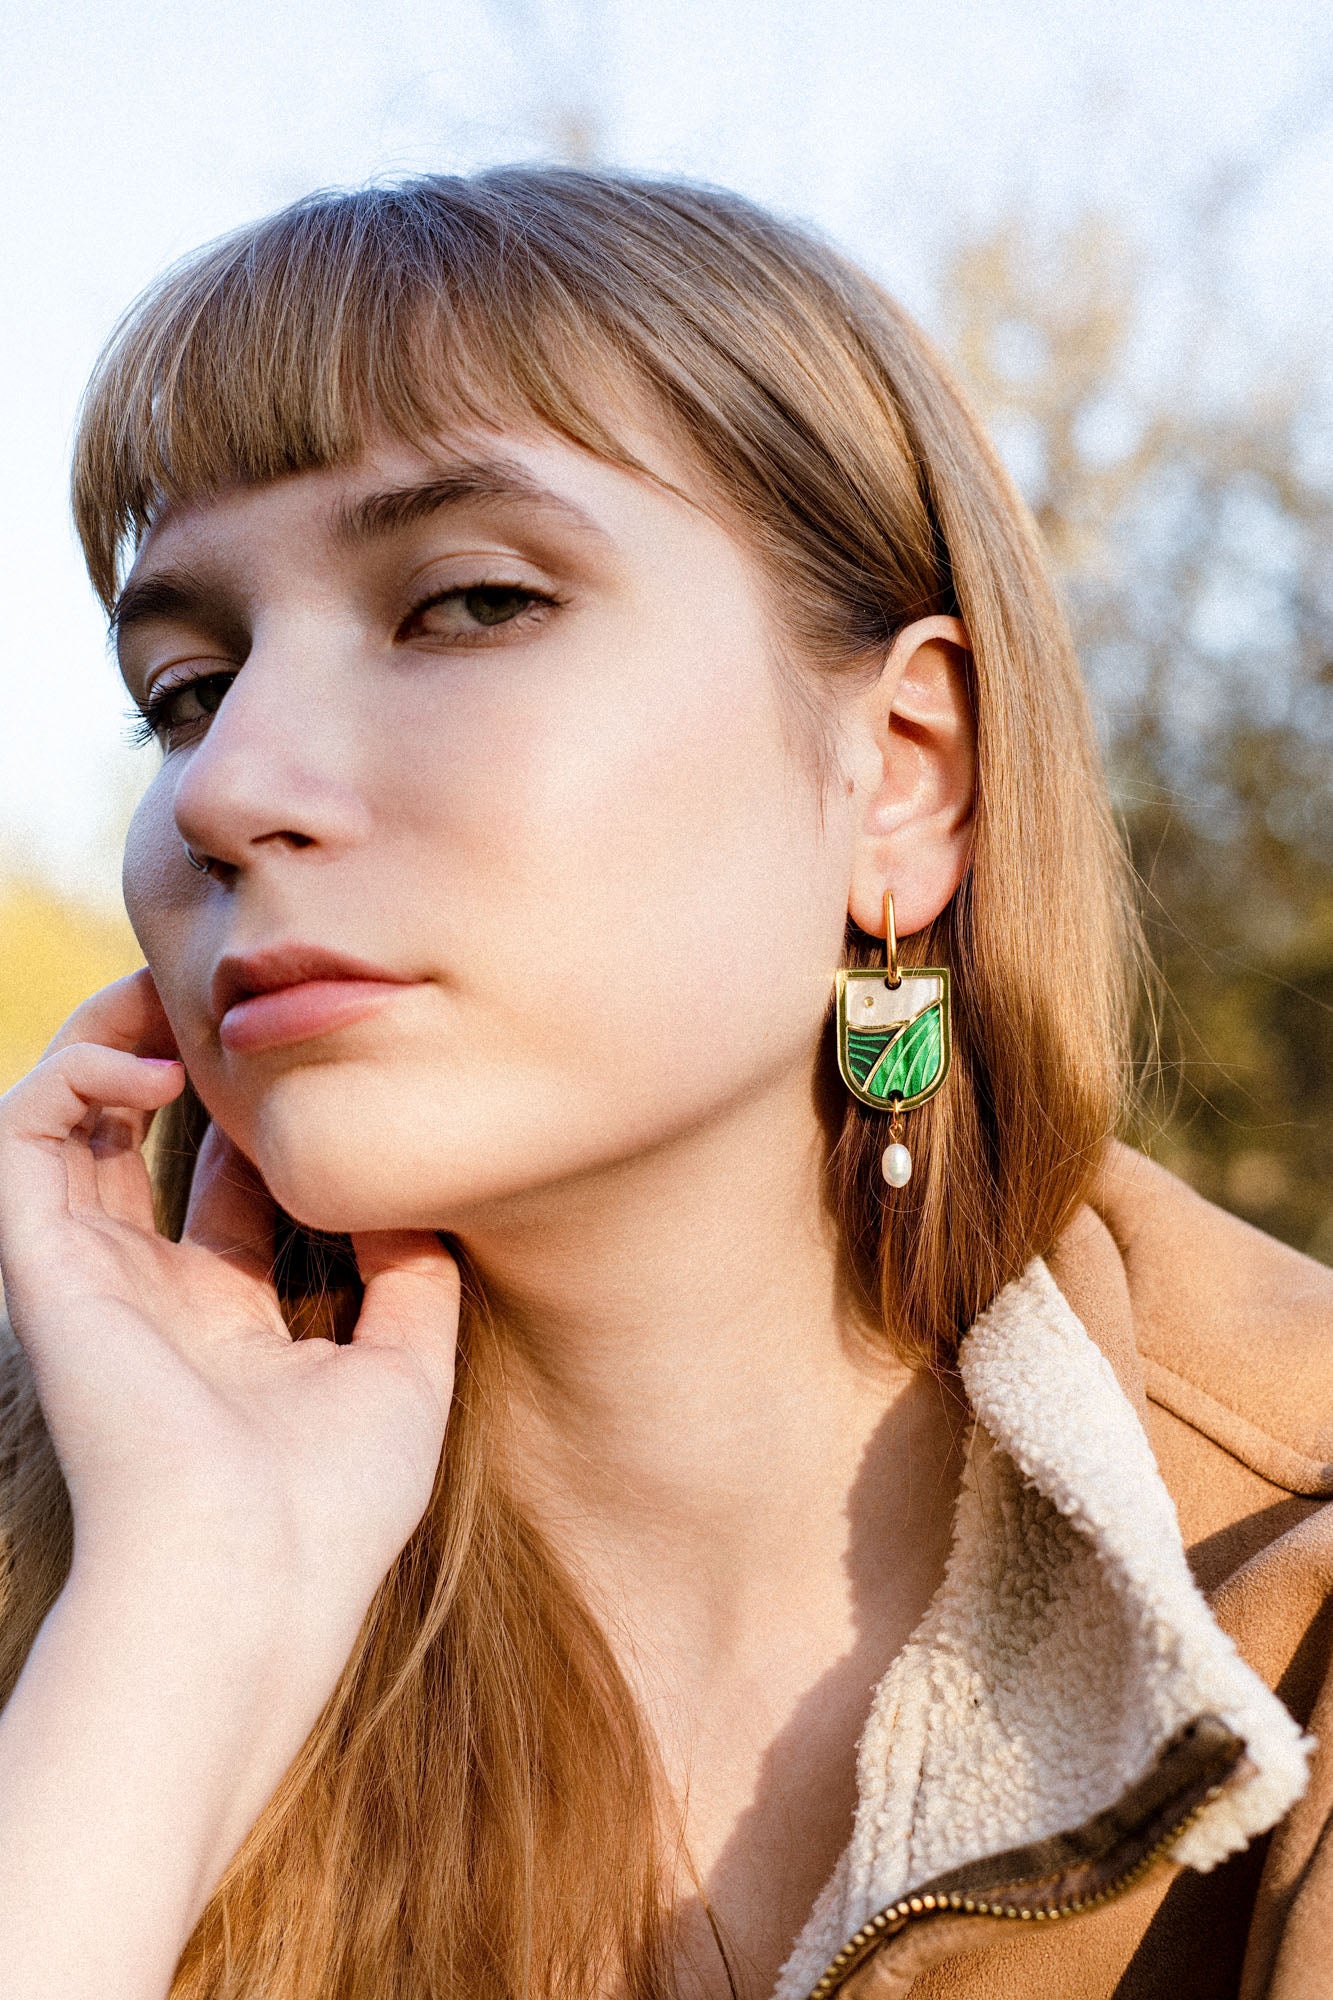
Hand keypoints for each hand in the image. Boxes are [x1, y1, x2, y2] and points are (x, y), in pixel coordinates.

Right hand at [0, 967, 459, 1682]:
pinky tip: (149, 1063)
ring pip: (65, 1122)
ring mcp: (92, 1280)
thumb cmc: (329, 1510)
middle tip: (222, 993)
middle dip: (171, 1056)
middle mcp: (149, 1297)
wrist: (248, 1582)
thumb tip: (426, 1196)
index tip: (310, 1058)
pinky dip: (71, 1077)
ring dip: (109, 1040)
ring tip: (172, 994)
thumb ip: (413, 1282)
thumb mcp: (405, 1375)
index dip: (258, 1117)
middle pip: (136, 1143)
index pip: (222, 1191)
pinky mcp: (43, 1270)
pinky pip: (20, 1140)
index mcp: (225, 1325)